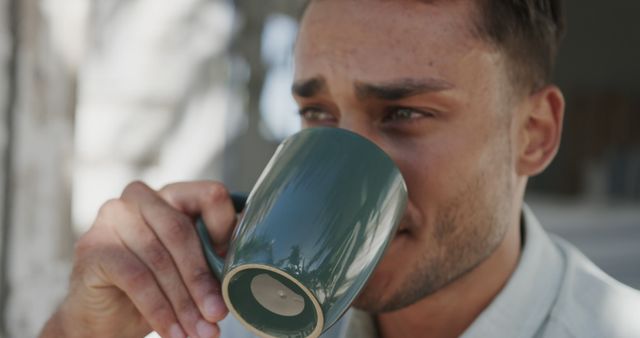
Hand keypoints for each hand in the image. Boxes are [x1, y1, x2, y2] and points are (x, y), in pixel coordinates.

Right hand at [40, 181, 237, 337]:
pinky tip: (173, 332)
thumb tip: (250, 258)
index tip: (237, 267)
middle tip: (218, 315)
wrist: (105, 317)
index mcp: (171, 194)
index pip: (208, 195)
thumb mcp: (190, 267)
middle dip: (202, 280)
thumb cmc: (155, 286)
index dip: (226, 230)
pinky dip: (159, 310)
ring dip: (184, 303)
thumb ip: (214, 254)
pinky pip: (136, 278)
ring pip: (159, 259)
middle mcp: (140, 198)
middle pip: (182, 232)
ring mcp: (112, 218)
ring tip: (200, 332)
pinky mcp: (93, 247)